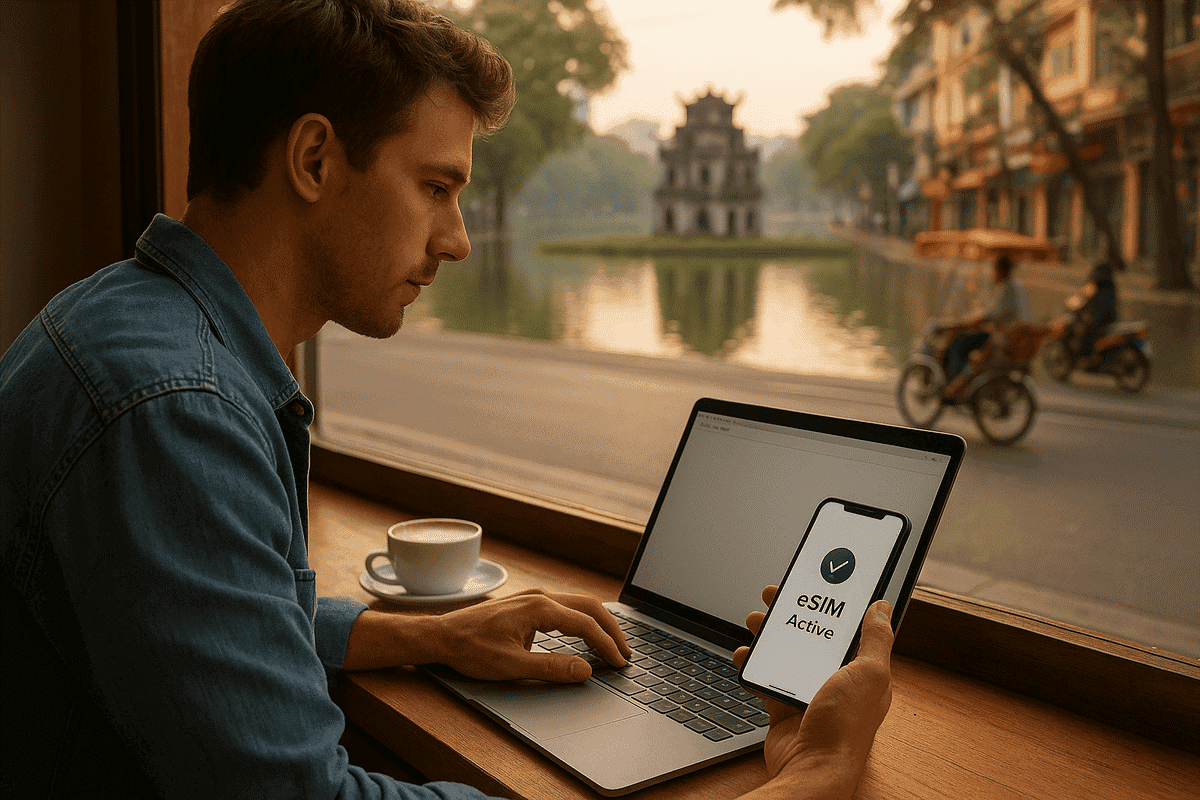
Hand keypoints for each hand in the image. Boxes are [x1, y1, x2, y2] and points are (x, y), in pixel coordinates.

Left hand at [429, 588, 631, 682]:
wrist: (441, 635)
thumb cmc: (470, 649)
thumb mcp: (512, 665)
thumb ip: (552, 667)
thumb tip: (585, 670)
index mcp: (539, 608)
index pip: (585, 625)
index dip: (606, 645)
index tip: (620, 663)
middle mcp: (540, 597)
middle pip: (589, 607)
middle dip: (611, 629)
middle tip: (626, 652)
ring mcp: (533, 598)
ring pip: (578, 604)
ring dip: (598, 623)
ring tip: (612, 645)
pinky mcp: (527, 604)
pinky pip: (565, 607)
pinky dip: (583, 620)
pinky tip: (586, 634)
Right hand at [732, 586, 893, 788]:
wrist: (811, 770)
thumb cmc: (844, 728)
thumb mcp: (869, 674)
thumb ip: (876, 639)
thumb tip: (882, 607)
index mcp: (863, 671)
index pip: (848, 628)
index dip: (832, 604)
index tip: (816, 585)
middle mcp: (837, 681)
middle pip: (813, 636)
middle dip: (793, 614)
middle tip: (775, 597)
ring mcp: (809, 695)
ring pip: (787, 653)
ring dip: (770, 635)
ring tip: (756, 621)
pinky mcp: (784, 708)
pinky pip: (767, 678)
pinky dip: (753, 665)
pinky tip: (746, 656)